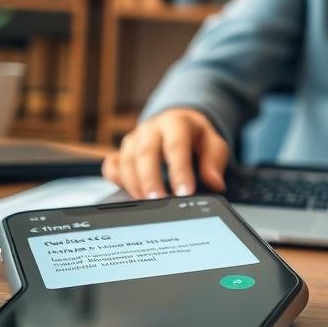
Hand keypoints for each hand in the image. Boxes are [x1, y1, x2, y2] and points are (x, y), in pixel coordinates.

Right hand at [101, 108, 228, 198]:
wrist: (178, 123)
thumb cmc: (196, 137)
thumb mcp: (214, 144)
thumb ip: (214, 162)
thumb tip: (216, 183)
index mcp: (175, 122)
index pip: (176, 145)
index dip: (180, 170)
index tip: (185, 192)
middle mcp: (151, 129)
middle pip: (146, 153)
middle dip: (151, 179)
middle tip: (159, 201)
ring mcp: (133, 140)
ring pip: (126, 161)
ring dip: (134, 184)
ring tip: (146, 204)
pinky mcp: (121, 152)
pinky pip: (112, 166)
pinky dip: (117, 180)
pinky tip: (128, 193)